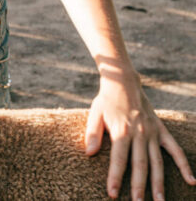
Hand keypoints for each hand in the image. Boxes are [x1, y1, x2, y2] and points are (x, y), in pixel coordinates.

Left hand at [85, 74, 194, 199]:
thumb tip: (88, 153)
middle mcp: (140, 134)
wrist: (124, 82)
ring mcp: (153, 133)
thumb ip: (92, 134)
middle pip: (140, 165)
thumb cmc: (106, 101)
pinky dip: (184, 165)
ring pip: (158, 162)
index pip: (119, 159)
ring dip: (159, 183)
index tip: (113, 194)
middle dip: (139, 186)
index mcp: (121, 130)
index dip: (115, 177)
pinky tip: (191, 181)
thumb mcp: (94, 113)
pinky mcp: (162, 131)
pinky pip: (176, 150)